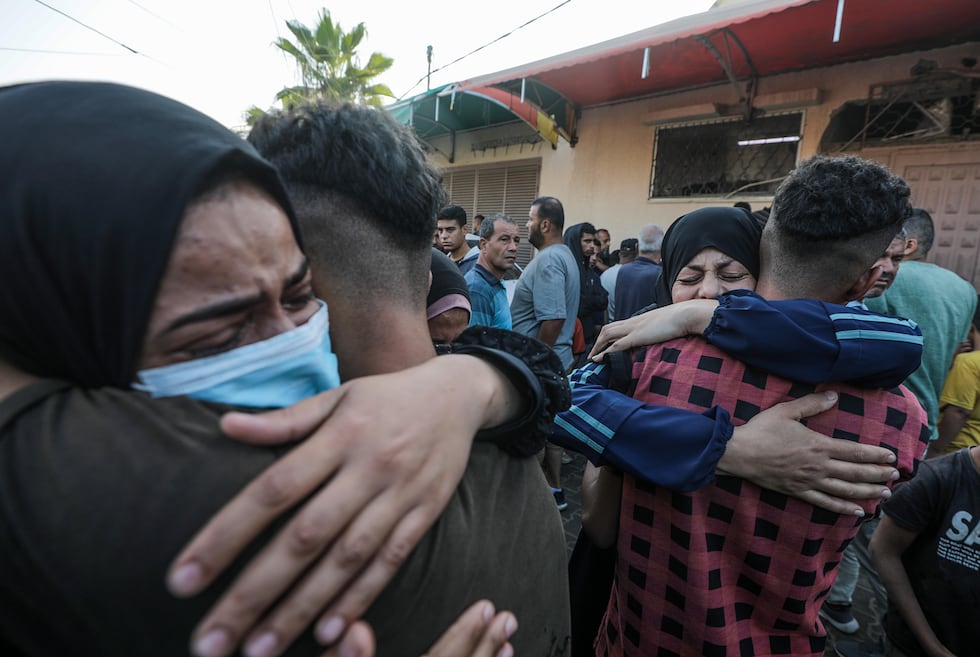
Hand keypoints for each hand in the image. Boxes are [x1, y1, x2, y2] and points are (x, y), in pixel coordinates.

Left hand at [167, 355, 515, 656]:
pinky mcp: (424, 516)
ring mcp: (399, 496)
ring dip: (300, 609)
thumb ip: (285, 420)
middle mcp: (368, 469)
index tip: (183, 579)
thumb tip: (226, 426)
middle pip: (304, 538)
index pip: (273, 491)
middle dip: (253, 592)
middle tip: (209, 641)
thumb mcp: (338, 396)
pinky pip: (390, 563)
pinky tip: (327, 634)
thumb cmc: (386, 398)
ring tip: (258, 650)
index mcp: (339, 436)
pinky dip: (359, 599)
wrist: (458, 396)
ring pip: (345, 561)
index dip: (225, 536)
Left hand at [589, 300, 718, 360]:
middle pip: (608, 328)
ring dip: (597, 346)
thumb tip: (666, 335)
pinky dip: (605, 352)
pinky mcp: (637, 336)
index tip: (605, 344)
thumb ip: (663, 329)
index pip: (620, 325)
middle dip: (599, 341)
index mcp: (641, 319)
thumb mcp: (669, 325)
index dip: (610, 334)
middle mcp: (634, 321)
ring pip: (607, 334)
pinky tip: (598, 359)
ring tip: (592, 358)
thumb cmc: (683, 319)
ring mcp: (634, 328)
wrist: (687, 314)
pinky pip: (615, 345)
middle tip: (593, 352)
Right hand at [718, 391, 898, 515]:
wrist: (738, 454)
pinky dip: (843, 509)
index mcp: (818, 445)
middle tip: (895, 476)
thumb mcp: (785, 411)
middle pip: (855, 473)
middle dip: (878, 474)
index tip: (891, 457)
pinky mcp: (798, 492)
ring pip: (845, 490)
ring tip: (885, 493)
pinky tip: (858, 512)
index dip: (875, 455)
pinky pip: (825, 503)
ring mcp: (809, 482)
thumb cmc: (761, 430)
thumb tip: (834, 395)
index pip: (854, 452)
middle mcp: (818, 466)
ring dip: (867, 492)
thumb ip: (811, 404)